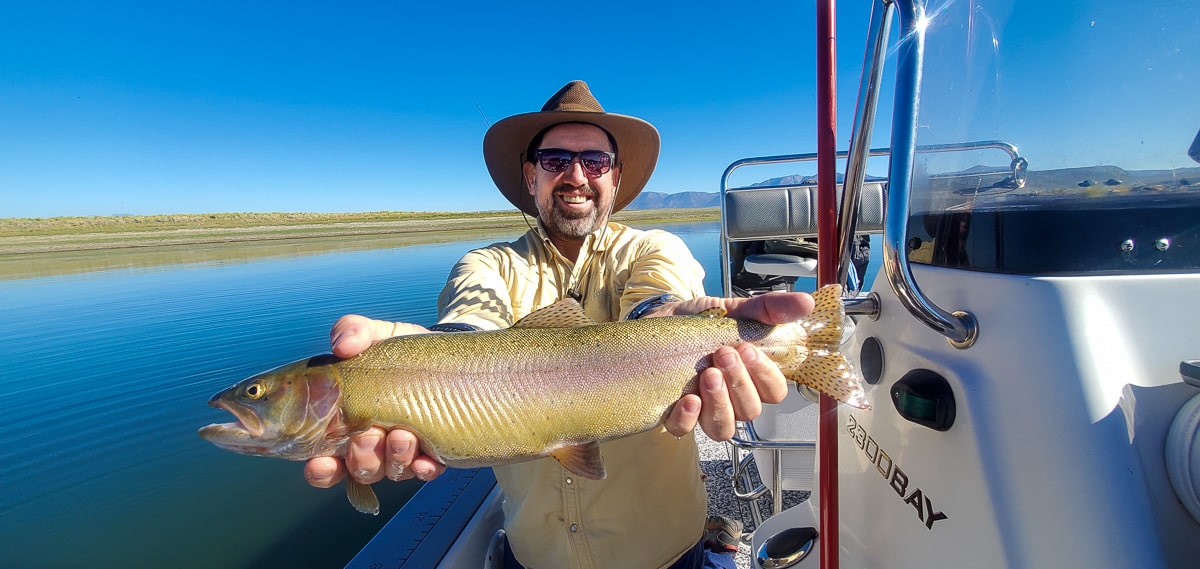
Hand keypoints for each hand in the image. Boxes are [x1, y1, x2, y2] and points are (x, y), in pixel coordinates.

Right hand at [303, 315, 446, 489]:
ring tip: (403, 436)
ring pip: (392, 472)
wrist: (447, 355)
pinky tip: (427, 461)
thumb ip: (353, 332)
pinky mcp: (436, 454)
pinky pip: (428, 471)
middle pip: (361, 469)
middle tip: (369, 435)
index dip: (320, 470)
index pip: (326, 462)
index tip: (319, 463)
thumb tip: (341, 344)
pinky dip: (425, 469)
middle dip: (363, 458)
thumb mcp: (377, 336)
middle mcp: (374, 447)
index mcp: (348, 427)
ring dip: (395, 459)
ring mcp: (405, 453)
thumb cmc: (400, 351)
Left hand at [654, 292, 814, 440]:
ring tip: (708, 375)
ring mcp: (704, 409)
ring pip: (723, 428)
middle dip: (739, 383)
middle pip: (750, 410)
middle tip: (723, 354)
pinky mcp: (674, 413)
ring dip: (720, 404)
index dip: (766, 376)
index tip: (749, 349)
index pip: (774, 392)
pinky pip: (684, 430)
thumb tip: (805, 302)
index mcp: (750, 376)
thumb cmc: (699, 322)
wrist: (658, 319)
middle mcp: (731, 398)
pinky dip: (688, 418)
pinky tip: (688, 399)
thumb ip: (767, 309)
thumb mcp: (733, 310)